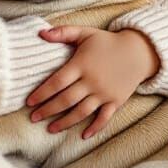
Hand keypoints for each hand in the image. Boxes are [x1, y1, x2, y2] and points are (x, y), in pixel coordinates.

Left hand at [26, 26, 160, 138]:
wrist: (139, 52)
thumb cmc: (107, 42)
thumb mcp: (85, 32)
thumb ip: (63, 32)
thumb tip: (40, 33)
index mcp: (82, 64)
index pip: (57, 82)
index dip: (42, 93)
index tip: (29, 102)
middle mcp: (92, 80)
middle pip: (66, 100)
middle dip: (48, 110)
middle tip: (33, 118)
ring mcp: (104, 93)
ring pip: (81, 112)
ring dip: (65, 122)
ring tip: (50, 128)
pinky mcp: (116, 101)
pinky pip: (104, 118)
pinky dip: (94, 128)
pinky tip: (83, 135)